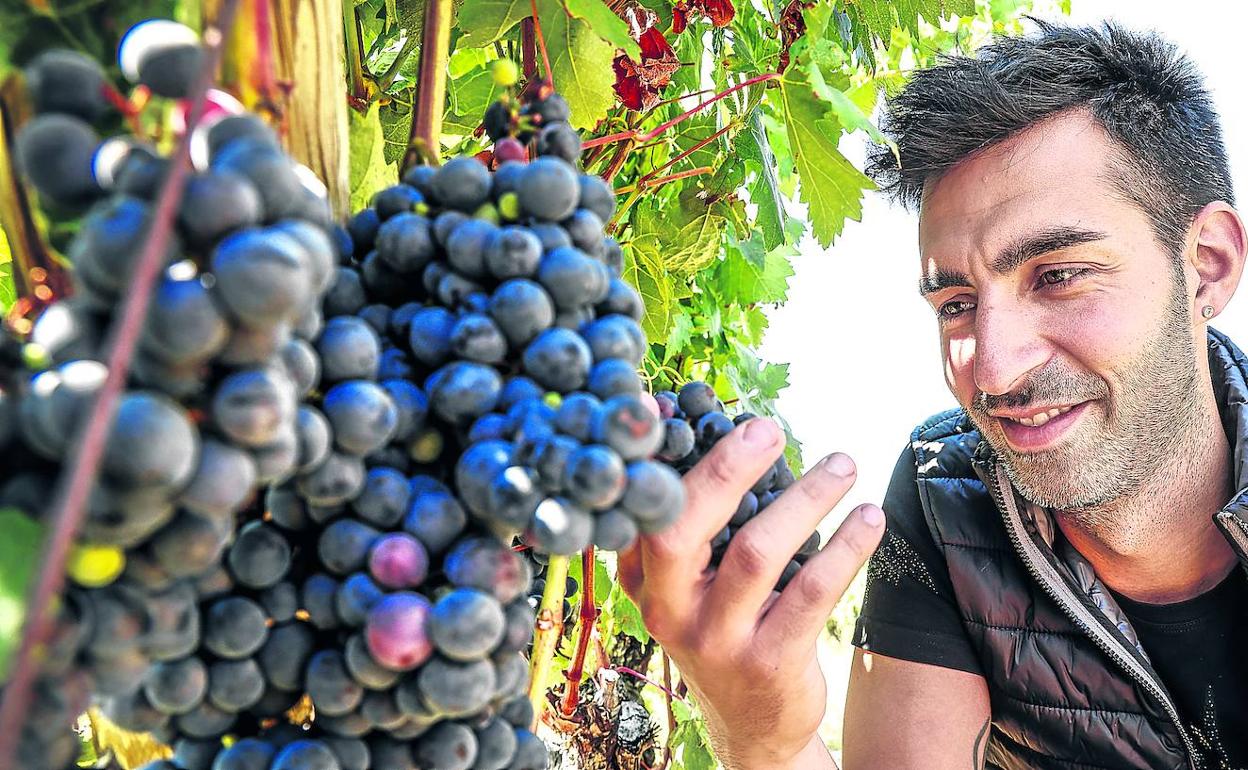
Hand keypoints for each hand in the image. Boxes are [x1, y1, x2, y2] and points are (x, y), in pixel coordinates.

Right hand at [618, 417, 884, 769]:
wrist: (751, 723)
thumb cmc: (726, 627)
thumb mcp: (689, 585)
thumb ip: (695, 525)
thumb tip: (726, 433)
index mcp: (642, 578)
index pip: (642, 511)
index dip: (661, 461)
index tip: (695, 412)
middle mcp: (668, 608)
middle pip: (682, 527)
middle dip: (727, 469)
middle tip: (769, 429)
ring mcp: (716, 639)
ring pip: (758, 553)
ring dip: (806, 500)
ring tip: (842, 465)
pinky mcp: (768, 662)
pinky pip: (812, 592)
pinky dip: (845, 548)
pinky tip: (867, 519)